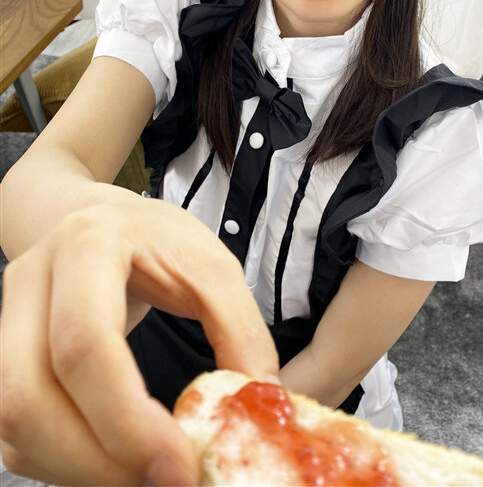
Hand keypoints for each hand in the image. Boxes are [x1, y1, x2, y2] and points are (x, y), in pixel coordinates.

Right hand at [1, 200, 278, 485]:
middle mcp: (32, 281)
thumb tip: (259, 403)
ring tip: (146, 474)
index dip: (126, 419)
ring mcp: (8, 320)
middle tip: (164, 480)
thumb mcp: (212, 265)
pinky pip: (15, 430)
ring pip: (13, 422)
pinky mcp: (4, 355)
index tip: (179, 465)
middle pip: (29, 395)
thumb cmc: (157, 239)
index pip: (84, 344)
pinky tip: (115, 459)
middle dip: (96, 460)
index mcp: (88, 244)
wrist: (101, 220)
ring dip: (78, 469)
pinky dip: (64, 461)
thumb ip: (239, 327)